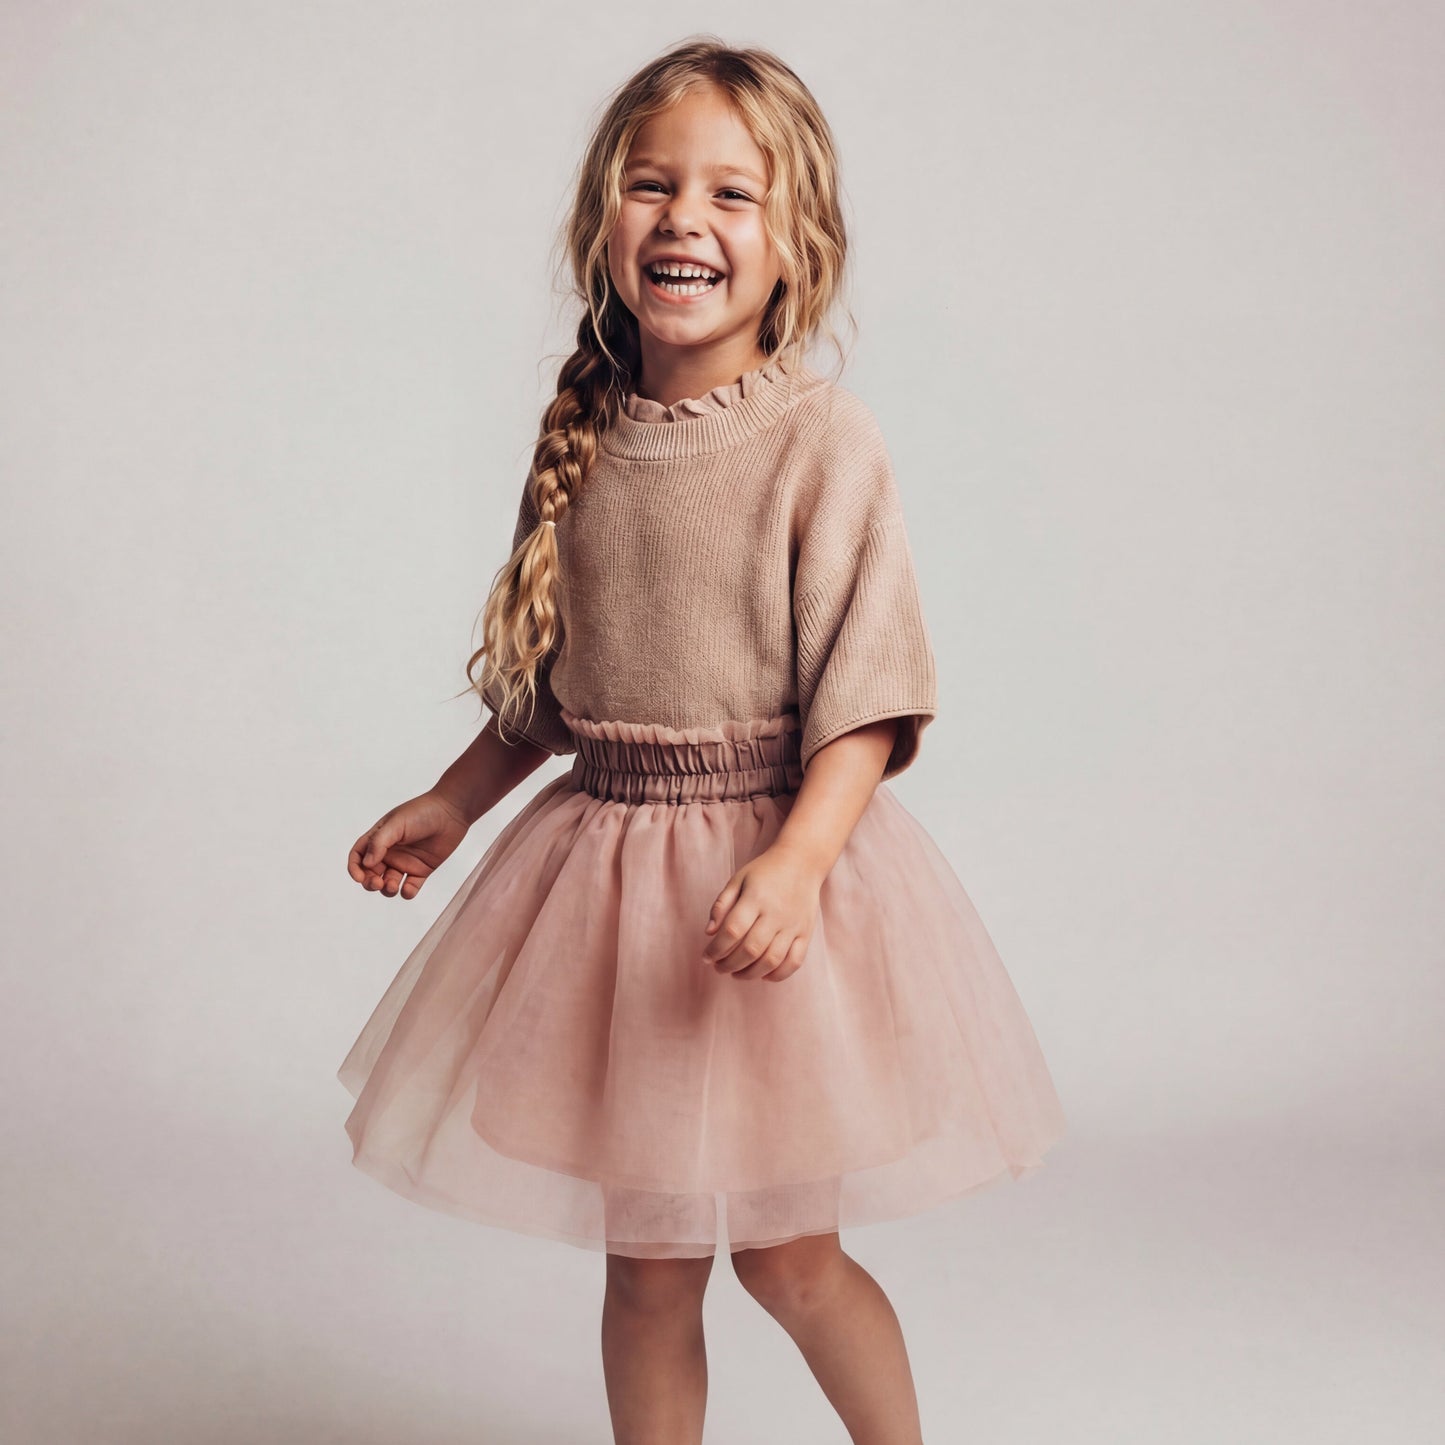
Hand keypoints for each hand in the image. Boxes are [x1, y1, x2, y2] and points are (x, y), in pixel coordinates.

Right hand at [347, 790, 471, 898]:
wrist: (451, 812)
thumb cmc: (422, 812)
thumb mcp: (396, 824)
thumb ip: (379, 842)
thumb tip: (366, 863)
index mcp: (379, 839)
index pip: (358, 857)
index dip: (355, 868)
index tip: (359, 877)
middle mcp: (389, 852)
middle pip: (371, 874)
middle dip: (370, 883)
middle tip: (378, 883)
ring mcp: (405, 862)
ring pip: (388, 884)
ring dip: (386, 890)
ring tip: (393, 886)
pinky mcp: (421, 870)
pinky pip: (410, 887)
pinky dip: (406, 893)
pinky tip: (408, 889)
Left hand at [701, 843, 823, 982]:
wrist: (802, 861)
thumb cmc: (765, 871)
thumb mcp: (738, 878)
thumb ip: (721, 904)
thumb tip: (708, 932)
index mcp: (756, 898)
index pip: (732, 931)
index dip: (716, 949)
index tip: (706, 957)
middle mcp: (776, 913)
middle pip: (750, 950)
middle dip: (729, 965)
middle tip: (718, 968)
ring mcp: (793, 925)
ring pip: (771, 960)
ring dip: (750, 973)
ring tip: (736, 973)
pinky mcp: (806, 933)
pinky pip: (794, 961)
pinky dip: (778, 974)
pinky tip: (763, 975)